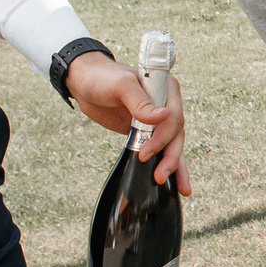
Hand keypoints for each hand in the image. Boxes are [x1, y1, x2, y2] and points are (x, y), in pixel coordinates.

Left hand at [66, 52, 189, 194]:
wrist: (85, 83)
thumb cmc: (102, 78)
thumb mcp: (120, 86)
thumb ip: (140, 102)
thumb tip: (162, 117)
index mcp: (165, 89)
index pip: (174, 117)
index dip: (162, 138)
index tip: (144, 152)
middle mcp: (166, 104)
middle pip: (177, 135)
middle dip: (171, 157)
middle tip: (158, 177)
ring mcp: (158, 119)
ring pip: (174, 145)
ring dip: (176, 166)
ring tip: (180, 188)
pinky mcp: (147, 131)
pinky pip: (162, 149)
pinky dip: (168, 164)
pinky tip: (174, 182)